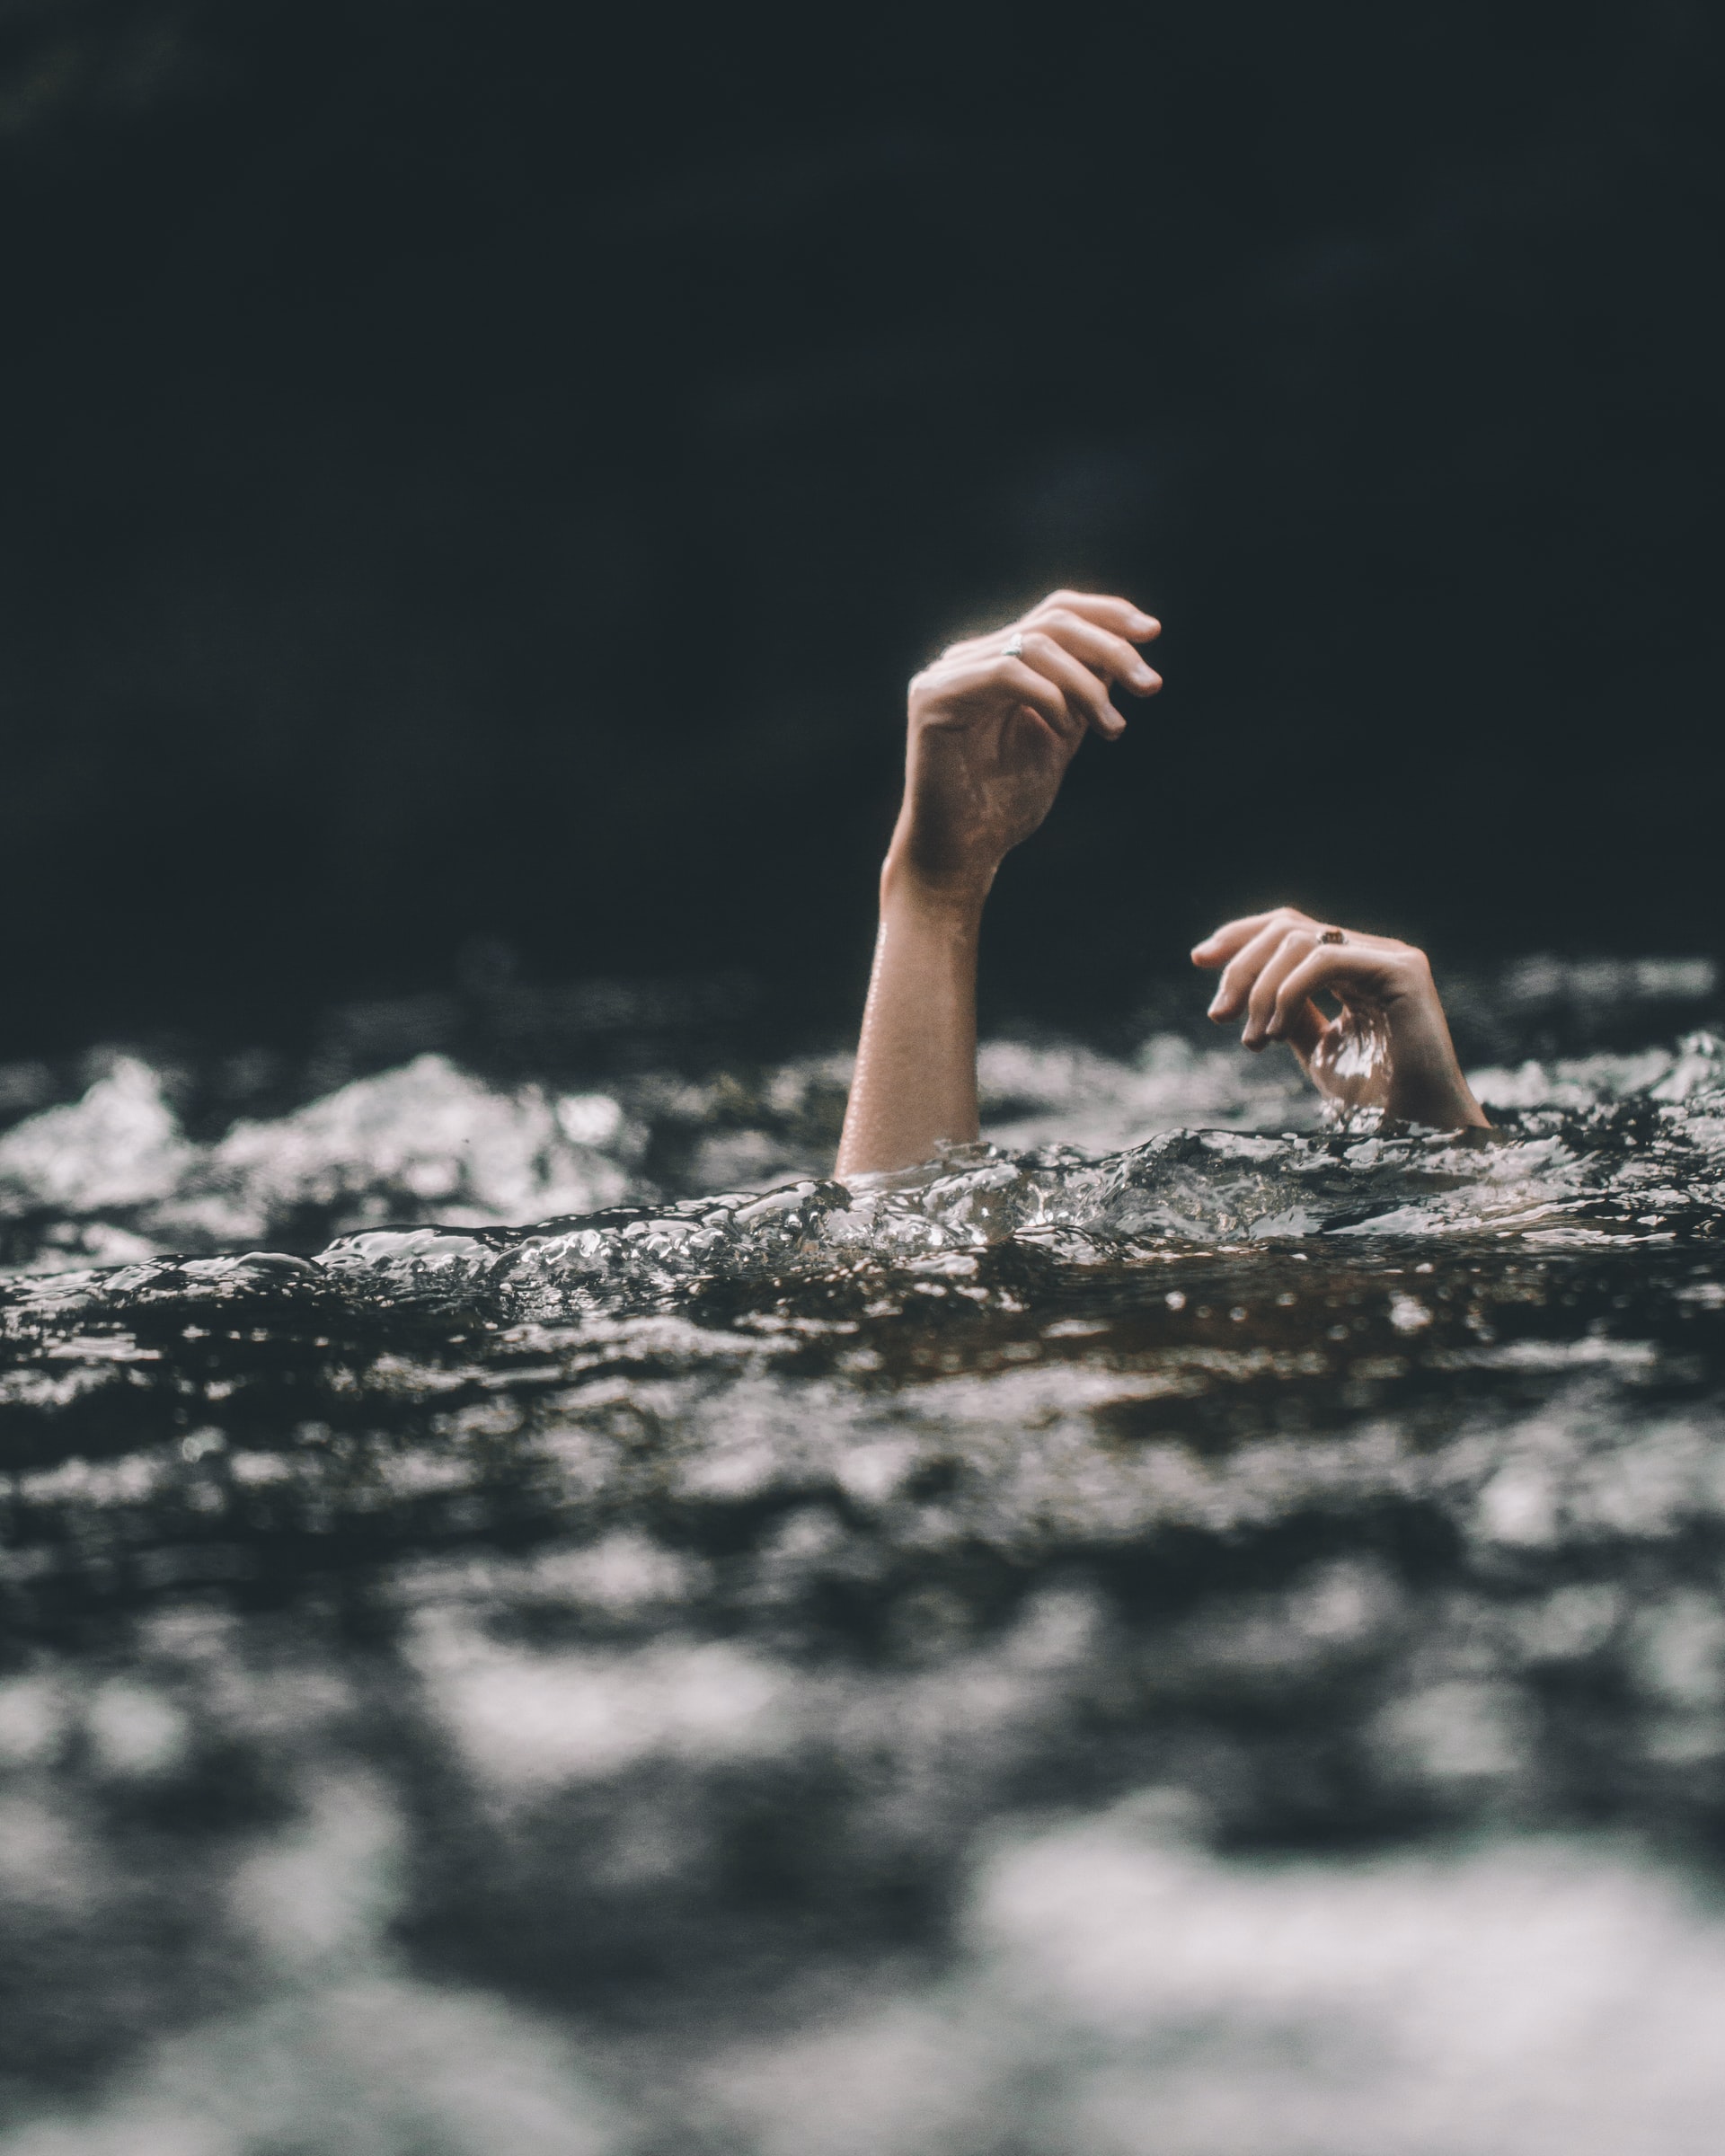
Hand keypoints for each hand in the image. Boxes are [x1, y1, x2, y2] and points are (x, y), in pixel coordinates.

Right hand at [885, 590, 1160, 903]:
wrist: (963, 854)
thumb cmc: (1005, 805)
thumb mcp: (1061, 735)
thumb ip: (1083, 690)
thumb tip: (1124, 645)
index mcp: (996, 662)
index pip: (1055, 613)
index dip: (1107, 613)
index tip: (1153, 631)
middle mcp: (968, 659)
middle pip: (1052, 619)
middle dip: (1111, 647)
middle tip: (1150, 686)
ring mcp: (947, 674)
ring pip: (1035, 643)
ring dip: (1087, 684)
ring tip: (1112, 728)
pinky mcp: (933, 696)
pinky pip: (1006, 673)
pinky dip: (1049, 697)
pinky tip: (1063, 730)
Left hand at [1192, 907, 1489, 1129]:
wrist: (1419, 1132)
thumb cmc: (1374, 1101)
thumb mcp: (1317, 1050)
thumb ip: (1290, 1015)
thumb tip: (1246, 993)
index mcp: (1354, 967)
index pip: (1290, 930)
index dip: (1241, 937)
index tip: (1199, 959)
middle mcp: (1374, 954)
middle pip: (1287, 927)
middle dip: (1240, 966)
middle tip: (1219, 1015)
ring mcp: (1390, 959)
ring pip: (1300, 940)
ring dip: (1260, 989)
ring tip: (1253, 1039)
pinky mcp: (1401, 972)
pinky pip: (1325, 960)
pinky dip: (1287, 992)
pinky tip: (1275, 1031)